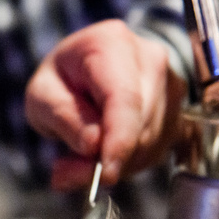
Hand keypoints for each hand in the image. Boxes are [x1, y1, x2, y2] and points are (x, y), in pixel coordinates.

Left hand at [24, 19, 186, 190]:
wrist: (86, 67)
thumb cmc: (62, 80)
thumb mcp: (42, 96)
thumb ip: (62, 117)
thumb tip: (94, 145)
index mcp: (110, 44)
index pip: (124, 98)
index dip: (118, 141)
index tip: (106, 174)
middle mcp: (149, 58)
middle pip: (140, 125)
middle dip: (108, 159)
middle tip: (70, 171)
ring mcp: (169, 81)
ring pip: (150, 142)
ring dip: (115, 163)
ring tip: (82, 156)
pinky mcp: (176, 106)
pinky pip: (157, 148)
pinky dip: (129, 161)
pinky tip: (106, 150)